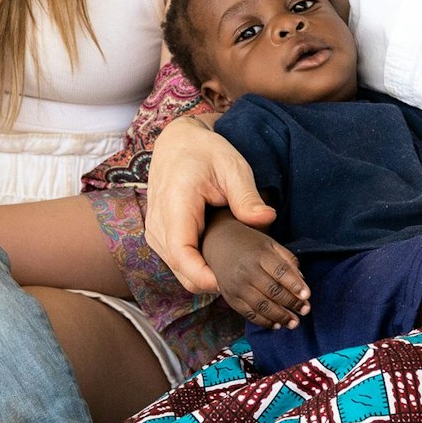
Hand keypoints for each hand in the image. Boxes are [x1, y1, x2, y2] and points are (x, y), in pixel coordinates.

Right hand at [147, 116, 275, 293]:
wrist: (177, 142)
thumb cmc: (205, 152)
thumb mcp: (232, 166)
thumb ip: (246, 196)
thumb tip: (267, 219)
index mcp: (175, 205)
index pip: (182, 255)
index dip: (205, 276)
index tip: (232, 280)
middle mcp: (158, 223)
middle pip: (182, 270)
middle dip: (212, 280)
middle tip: (247, 277)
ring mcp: (154, 232)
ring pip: (179, 271)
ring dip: (205, 276)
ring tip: (237, 267)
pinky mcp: (158, 237)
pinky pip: (177, 263)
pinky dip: (198, 267)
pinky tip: (221, 258)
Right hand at [204, 221, 308, 329]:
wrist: (220, 244)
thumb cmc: (251, 245)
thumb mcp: (271, 244)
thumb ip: (288, 260)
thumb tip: (301, 281)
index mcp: (260, 254)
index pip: (280, 271)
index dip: (295, 285)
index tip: (307, 295)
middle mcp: (247, 270)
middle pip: (272, 291)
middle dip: (291, 303)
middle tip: (305, 310)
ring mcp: (237, 286)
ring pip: (261, 305)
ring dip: (280, 317)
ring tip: (294, 323)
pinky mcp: (230, 298)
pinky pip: (249, 313)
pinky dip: (264, 322)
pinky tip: (277, 325)